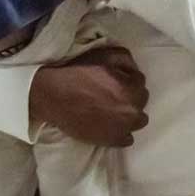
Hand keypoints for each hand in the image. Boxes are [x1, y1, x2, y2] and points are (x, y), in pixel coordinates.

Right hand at [28, 47, 149, 146]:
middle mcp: (131, 111)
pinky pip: (128, 138)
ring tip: (112, 109)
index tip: (113, 78)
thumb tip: (134, 69)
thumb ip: (125, 58)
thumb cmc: (77, 73)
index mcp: (130, 89)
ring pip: (138, 121)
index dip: (126, 77)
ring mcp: (123, 128)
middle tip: (111, 93)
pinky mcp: (113, 141)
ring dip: (128, 113)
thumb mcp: (102, 55)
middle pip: (141, 101)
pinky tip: (108, 123)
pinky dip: (121, 131)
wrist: (53, 97)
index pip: (140, 81)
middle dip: (130, 95)